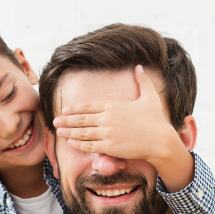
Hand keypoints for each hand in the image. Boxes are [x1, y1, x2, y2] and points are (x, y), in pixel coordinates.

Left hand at [53, 65, 196, 191]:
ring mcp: (107, 133)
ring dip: (69, 132)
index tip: (64, 111)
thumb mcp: (150, 97)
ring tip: (58, 132)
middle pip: (81, 118)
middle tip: (54, 121)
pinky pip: (90, 145)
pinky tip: (71, 143)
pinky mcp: (110, 147)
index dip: (74, 109)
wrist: (160, 141)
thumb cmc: (156, 120)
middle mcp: (107, 118)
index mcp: (113, 106)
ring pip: (82, 132)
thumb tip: (139, 66)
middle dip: (66, 120)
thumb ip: (143, 81)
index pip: (88, 106)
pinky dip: (79, 144)